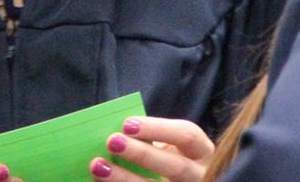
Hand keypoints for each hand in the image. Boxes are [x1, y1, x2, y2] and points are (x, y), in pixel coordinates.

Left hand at [89, 116, 212, 181]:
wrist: (179, 181)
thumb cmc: (169, 158)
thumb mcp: (169, 146)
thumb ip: (150, 139)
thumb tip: (116, 133)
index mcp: (201, 151)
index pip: (187, 135)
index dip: (158, 128)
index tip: (127, 124)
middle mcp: (201, 175)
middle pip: (175, 166)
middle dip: (142, 154)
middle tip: (112, 142)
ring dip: (124, 179)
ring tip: (98, 166)